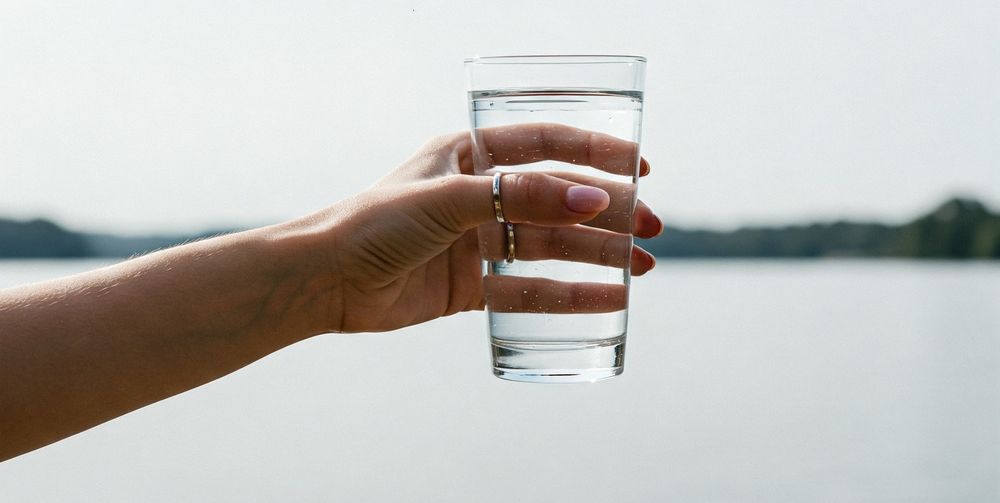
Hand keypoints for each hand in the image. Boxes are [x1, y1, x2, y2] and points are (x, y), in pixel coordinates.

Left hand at [298, 124, 662, 332]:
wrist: (327, 279)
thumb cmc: (376, 222)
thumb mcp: (451, 199)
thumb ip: (521, 198)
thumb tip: (592, 202)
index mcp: (471, 155)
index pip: (546, 145)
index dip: (596, 152)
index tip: (641, 166)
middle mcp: (480, 194)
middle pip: (558, 200)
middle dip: (608, 213)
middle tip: (651, 227)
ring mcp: (478, 241)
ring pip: (551, 246)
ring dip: (597, 255)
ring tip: (642, 267)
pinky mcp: (473, 286)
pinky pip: (530, 290)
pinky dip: (567, 295)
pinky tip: (605, 300)